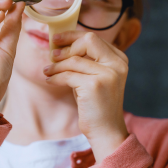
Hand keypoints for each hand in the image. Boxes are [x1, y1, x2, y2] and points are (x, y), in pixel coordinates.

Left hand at [43, 31, 129, 161]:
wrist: (106, 131)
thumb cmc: (97, 104)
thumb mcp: (96, 77)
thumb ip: (87, 60)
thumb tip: (63, 45)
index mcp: (119, 59)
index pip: (94, 38)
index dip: (73, 36)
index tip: (58, 39)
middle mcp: (117, 64)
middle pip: (88, 40)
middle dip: (67, 46)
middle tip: (52, 55)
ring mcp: (108, 74)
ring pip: (74, 60)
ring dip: (56, 65)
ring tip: (47, 71)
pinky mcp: (94, 85)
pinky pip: (68, 75)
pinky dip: (56, 77)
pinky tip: (50, 81)